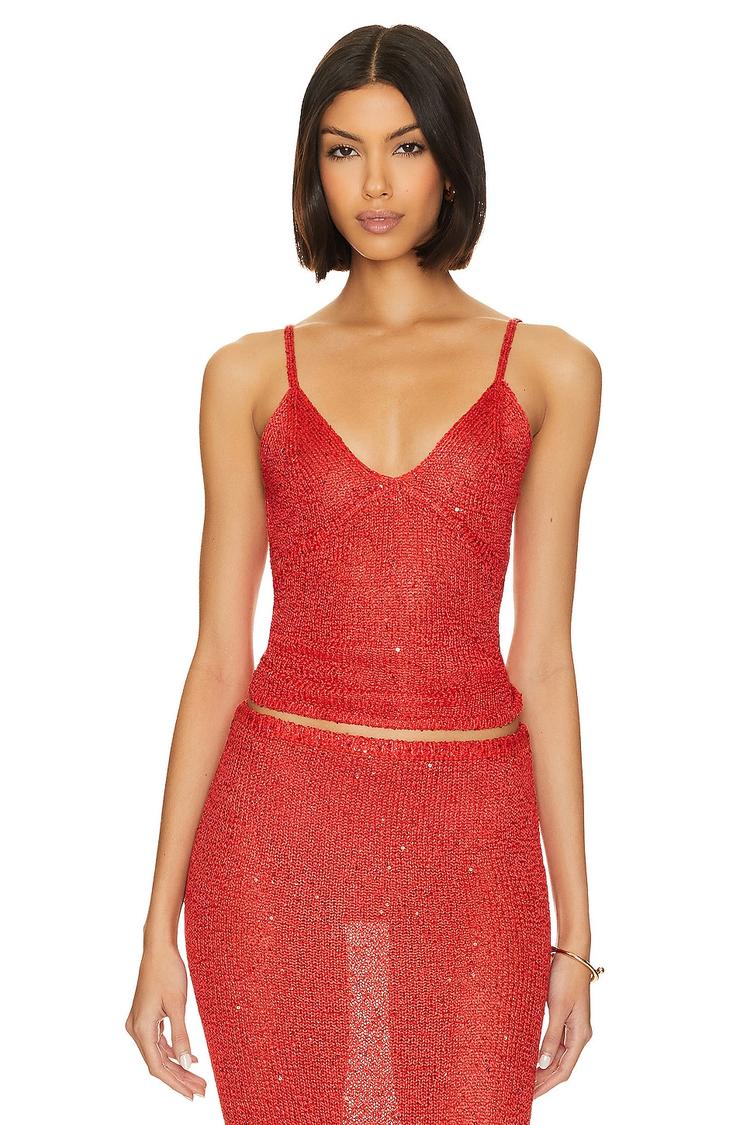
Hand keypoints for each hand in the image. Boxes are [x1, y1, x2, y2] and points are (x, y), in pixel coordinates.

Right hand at [125, 941, 206, 1100]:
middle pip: (159, 1062)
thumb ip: (181, 1036)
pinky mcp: (145, 1017)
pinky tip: (190, 1057)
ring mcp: (139, 1023)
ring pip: (159, 1053)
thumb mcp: (178, 1005)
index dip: (176, 1083)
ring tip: (199, 1078)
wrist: (158, 948)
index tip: (192, 1094)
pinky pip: (159, 1041)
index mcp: (141, 1029)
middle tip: (201, 1090)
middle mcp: (136, 1029)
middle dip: (180, 1077)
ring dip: (178, 1065)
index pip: (158, 1067)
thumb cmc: (168, 972)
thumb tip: (187, 1063)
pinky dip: (173, 1050)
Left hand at [533, 952, 592, 1097]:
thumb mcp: (557, 1007)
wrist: (572, 953)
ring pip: (557, 1056)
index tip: (531, 1095)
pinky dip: (544, 1054)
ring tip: (526, 1081)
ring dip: (543, 1070)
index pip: (563, 1070)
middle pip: (561, 1066)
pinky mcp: (565, 1018)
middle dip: (544, 1082)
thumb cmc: (566, 977)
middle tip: (524, 1094)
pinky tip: (533, 1059)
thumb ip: (551, 1036)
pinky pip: (555, 1043)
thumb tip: (544, 1063)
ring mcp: (573, 1027)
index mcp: (580, 1035)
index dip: (547, 1084)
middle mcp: (579, 1034)